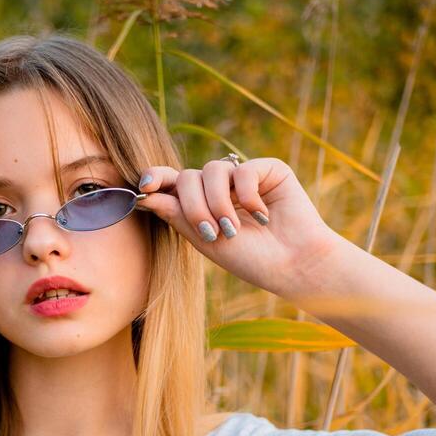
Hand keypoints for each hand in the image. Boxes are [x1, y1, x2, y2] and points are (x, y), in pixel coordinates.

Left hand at [137, 157, 341, 296]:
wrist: (292, 265)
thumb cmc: (250, 259)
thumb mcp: (205, 240)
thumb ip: (176, 215)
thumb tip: (143, 194)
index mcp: (201, 203)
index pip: (172, 182)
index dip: (155, 178)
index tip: (144, 187)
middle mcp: (220, 187)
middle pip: (188, 176)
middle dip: (194, 205)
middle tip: (211, 232)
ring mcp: (243, 177)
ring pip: (212, 170)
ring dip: (219, 203)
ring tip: (234, 229)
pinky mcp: (268, 169)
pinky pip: (243, 170)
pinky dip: (248, 196)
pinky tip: (262, 217)